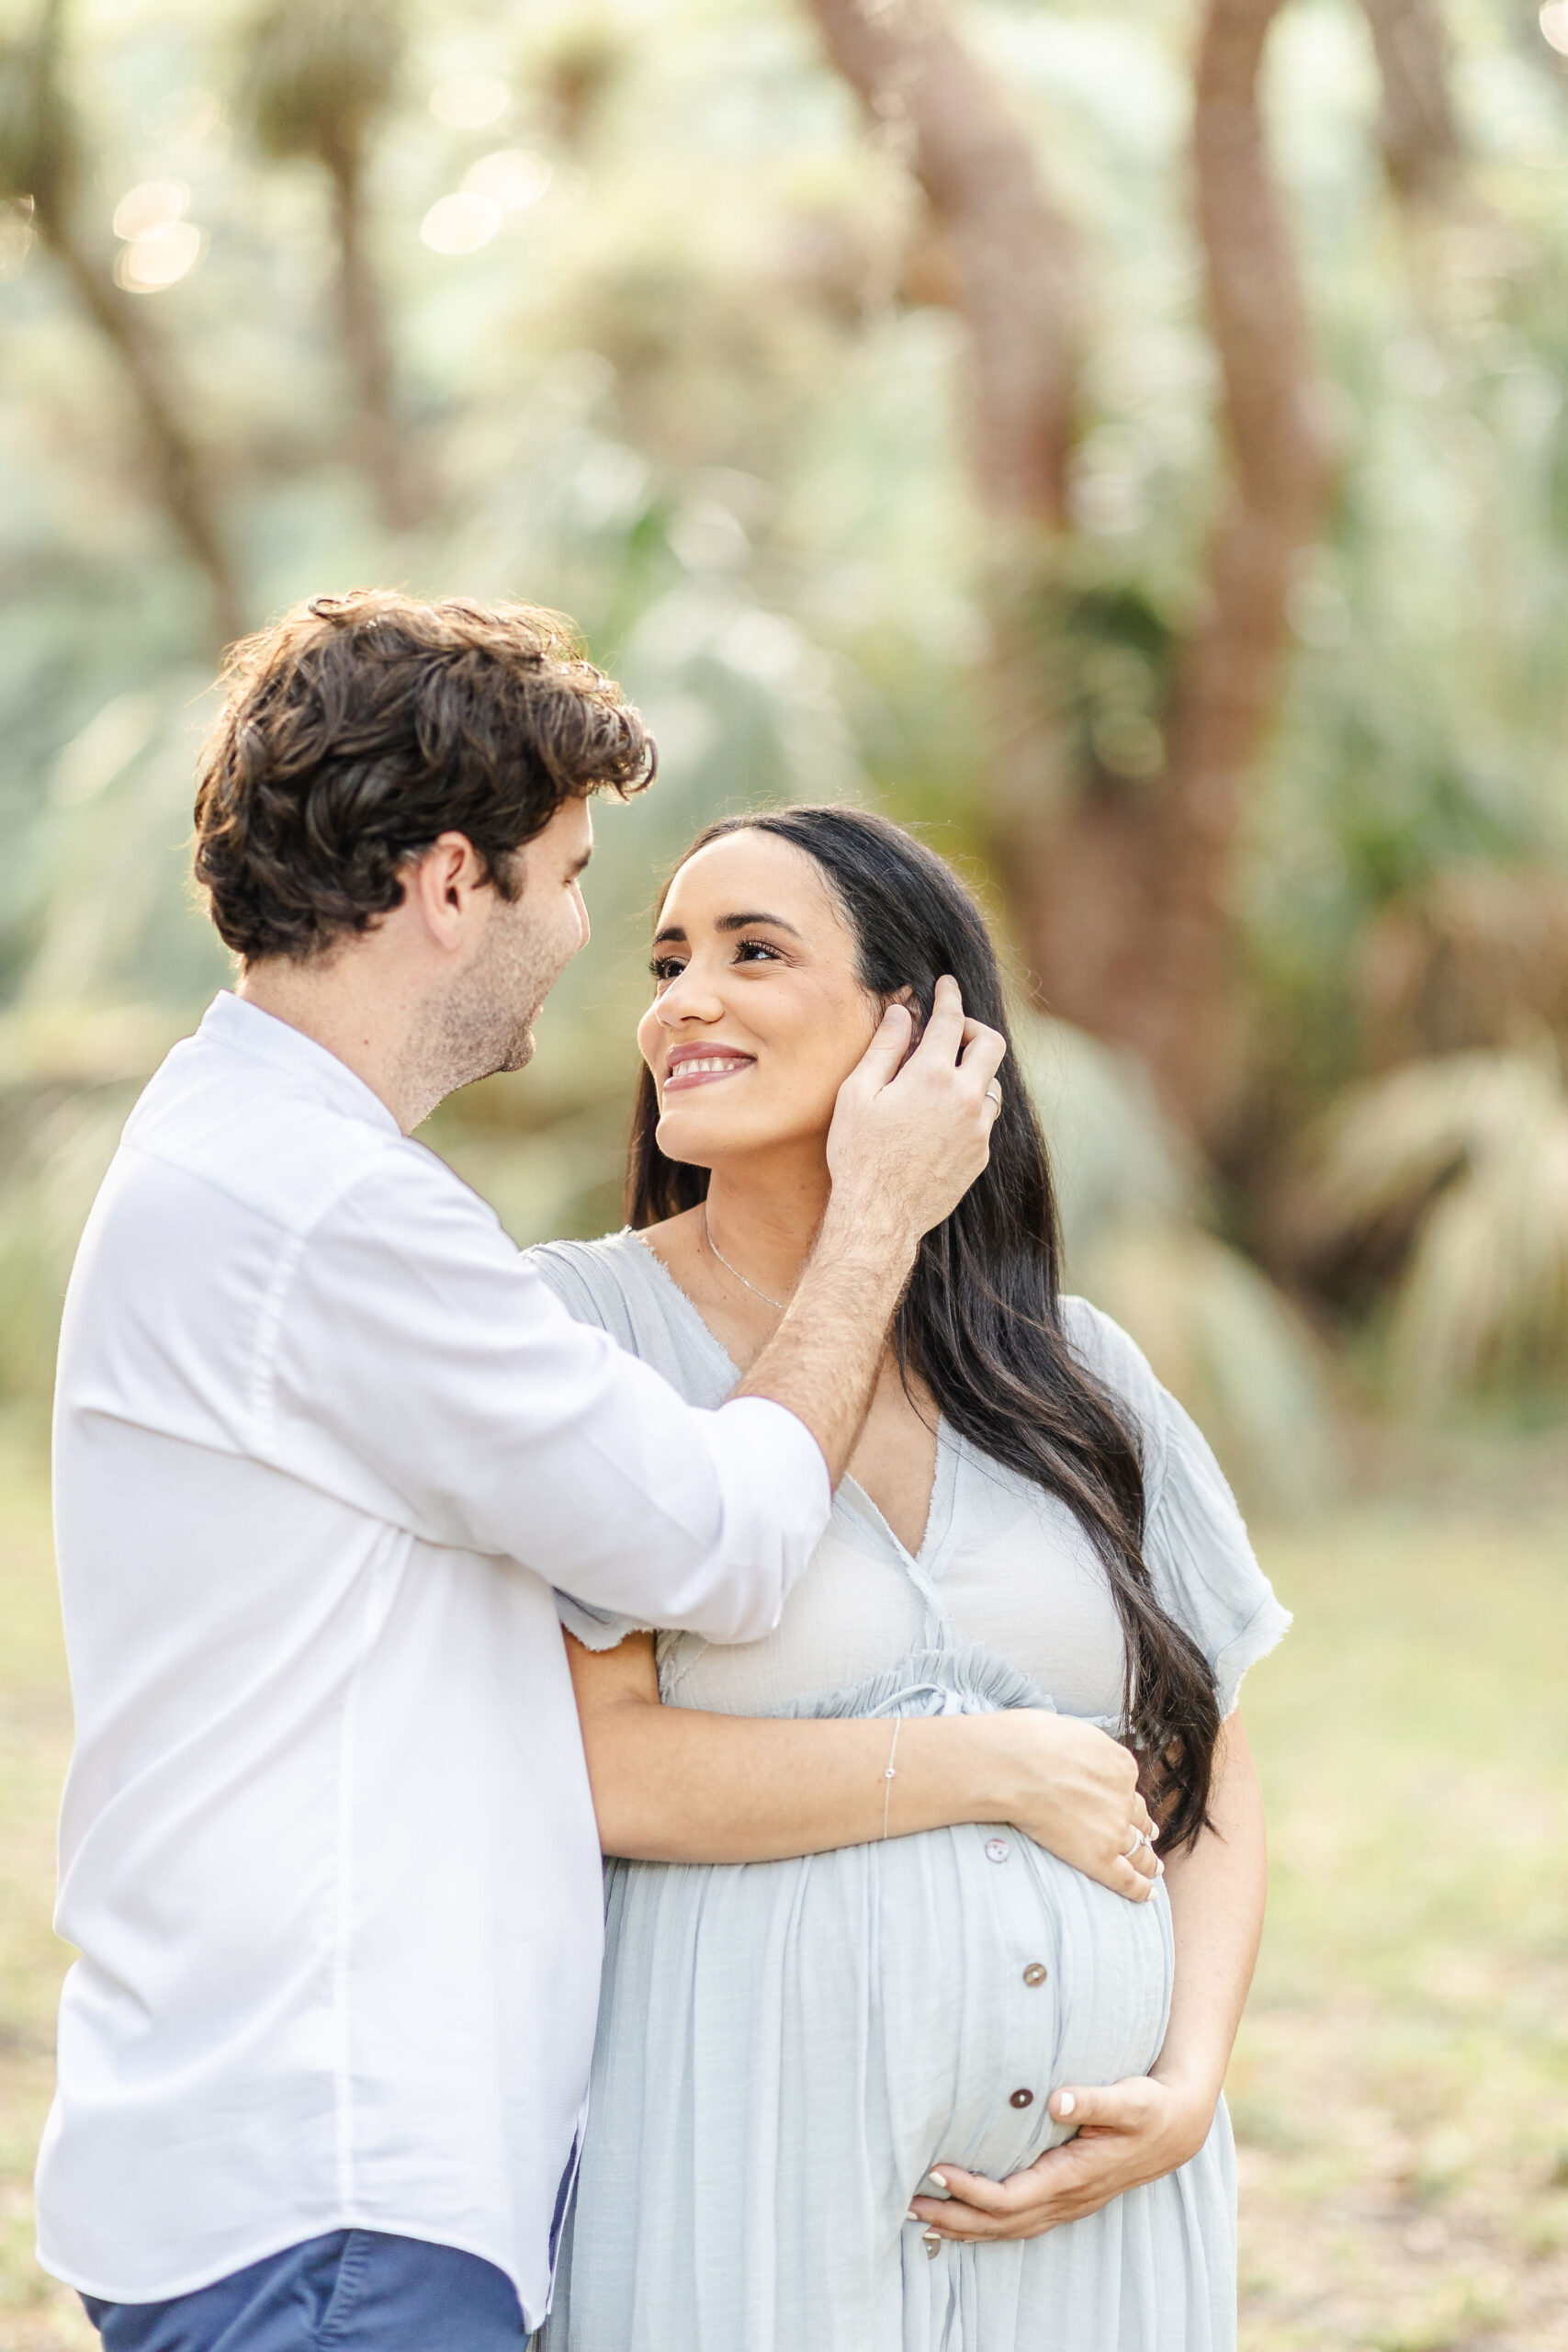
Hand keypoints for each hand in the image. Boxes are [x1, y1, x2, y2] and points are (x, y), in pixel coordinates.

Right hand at [823, 977, 1004, 1251]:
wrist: (881, 1215)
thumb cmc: (859, 1154)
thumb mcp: (858, 1093)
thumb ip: (884, 1047)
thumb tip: (901, 1012)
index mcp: (932, 1076)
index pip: (951, 1020)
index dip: (949, 995)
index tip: (946, 985)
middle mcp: (964, 1098)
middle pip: (991, 1043)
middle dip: (972, 1028)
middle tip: (950, 1032)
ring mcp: (978, 1129)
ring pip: (993, 1082)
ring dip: (974, 1070)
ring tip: (944, 1077)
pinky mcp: (980, 1154)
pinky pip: (985, 1117)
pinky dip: (970, 1104)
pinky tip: (942, 1115)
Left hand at [910, 2075, 1215, 2242]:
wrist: (1179, 2127)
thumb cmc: (1150, 2106)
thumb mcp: (1129, 2097)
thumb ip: (1093, 2099)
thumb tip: (1057, 2099)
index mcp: (1074, 2175)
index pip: (1011, 2197)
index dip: (971, 2191)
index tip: (935, 2168)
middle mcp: (1068, 2198)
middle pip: (1001, 2223)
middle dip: (955, 2217)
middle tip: (908, 2202)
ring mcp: (1068, 2203)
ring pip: (1009, 2229)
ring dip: (965, 2227)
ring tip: (921, 2217)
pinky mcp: (1067, 2198)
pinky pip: (1020, 2222)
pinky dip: (986, 2225)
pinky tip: (962, 2219)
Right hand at [973, 1711, 1161, 1900]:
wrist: (1013, 1766)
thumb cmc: (1029, 1741)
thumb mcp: (1070, 1731)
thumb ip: (1085, 1749)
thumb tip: (1080, 1754)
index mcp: (1120, 1765)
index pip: (1128, 1786)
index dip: (1126, 1797)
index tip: (1124, 1804)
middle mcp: (1123, 1798)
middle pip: (1138, 1818)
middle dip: (1144, 1828)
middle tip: (1148, 1837)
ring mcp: (1114, 1830)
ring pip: (1138, 1850)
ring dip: (1147, 1860)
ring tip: (1152, 1868)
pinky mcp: (1099, 1858)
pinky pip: (1126, 1878)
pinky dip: (1140, 1888)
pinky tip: (1148, 1895)